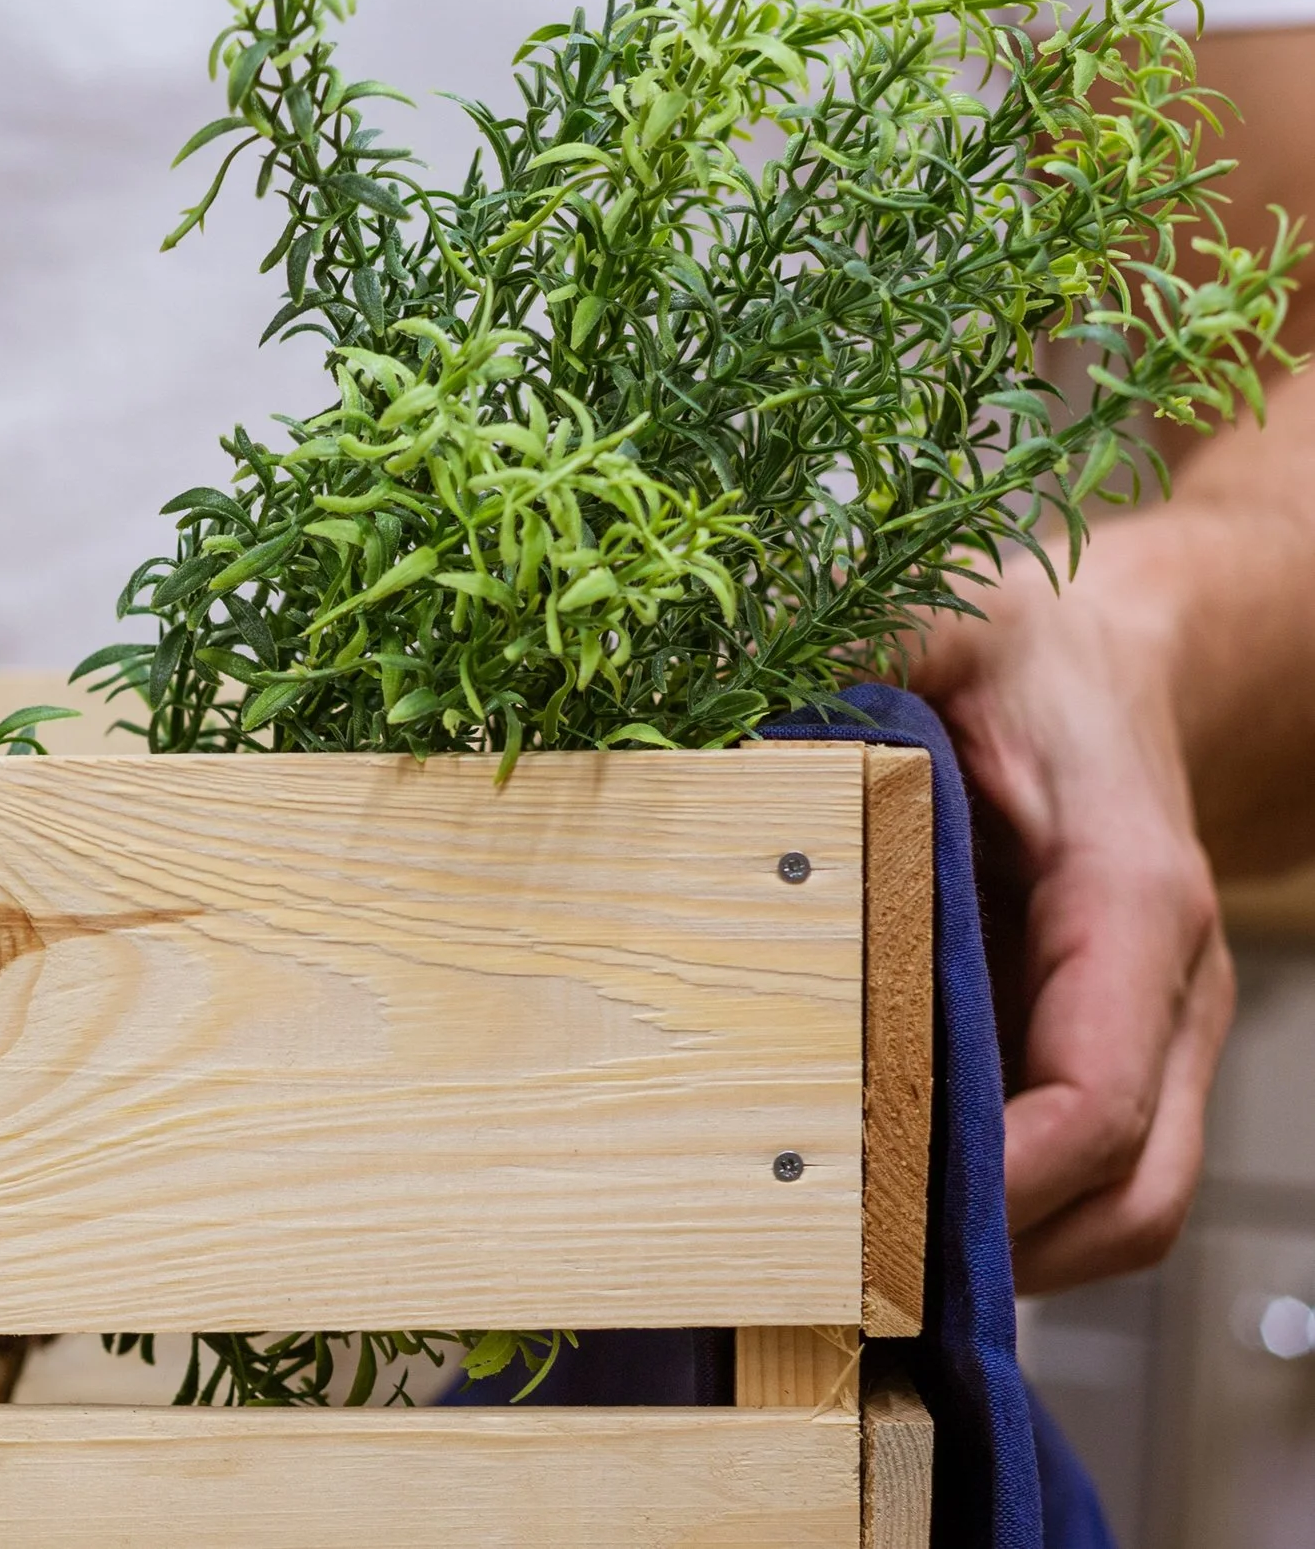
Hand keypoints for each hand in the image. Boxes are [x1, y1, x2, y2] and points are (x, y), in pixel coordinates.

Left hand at [910, 518, 1233, 1293]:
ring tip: (855, 1268)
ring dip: (1006, 1255)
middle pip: (1128, 1191)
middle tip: (845, 1278)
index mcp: (1128, 897)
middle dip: (996, 1251)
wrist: (1111, 663)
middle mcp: (1164, 987)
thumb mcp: (948, 618)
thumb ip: (865, 647)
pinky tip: (888, 1211)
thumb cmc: (1026, 648)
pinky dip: (1008, 1217)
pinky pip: (1088, 1175)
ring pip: (1122, 1209)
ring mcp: (1149, 1032)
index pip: (1095, 1092)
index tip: (880, 1216)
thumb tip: (732, 677)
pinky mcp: (1109, 1050)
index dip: (1000, 1177)